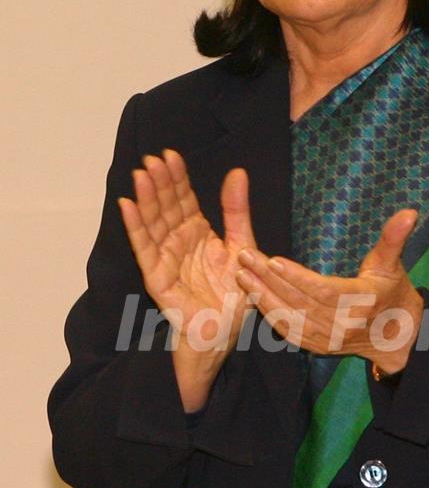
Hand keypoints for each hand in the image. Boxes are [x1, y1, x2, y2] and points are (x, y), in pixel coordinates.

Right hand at [119, 150, 255, 410]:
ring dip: (145, 198)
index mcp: (197, 233)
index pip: (184, 199)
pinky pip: (144, 248)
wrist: (227, 333)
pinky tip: (127, 206)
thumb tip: (238, 172)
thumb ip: (237, 211)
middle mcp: (178, 241)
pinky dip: (135, 227)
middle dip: (159, 182)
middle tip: (152, 158)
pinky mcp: (156, 277)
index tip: (171, 154)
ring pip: (152, 222)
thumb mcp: (242, 246)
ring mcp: (165, 258)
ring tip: (140, 174)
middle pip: (165, 206)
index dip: (177, 177)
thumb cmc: (234, 294)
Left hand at [234, 209, 423, 375]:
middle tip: (245, 257)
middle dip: (269, 280)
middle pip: (299, 302)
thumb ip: (395, 238)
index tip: (273, 260)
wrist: (398, 338)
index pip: (323, 290)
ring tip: (242, 274)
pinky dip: (270, 315)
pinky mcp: (318, 347)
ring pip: (290, 318)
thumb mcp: (394, 264)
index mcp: (360, 302)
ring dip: (263, 297)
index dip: (297, 277)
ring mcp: (327, 339)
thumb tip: (410, 212)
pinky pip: (289, 332)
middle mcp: (341, 325)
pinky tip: (253, 297)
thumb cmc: (394, 294)